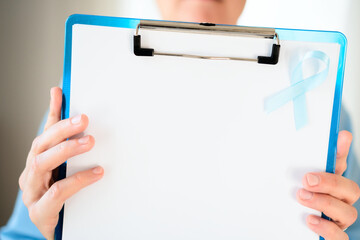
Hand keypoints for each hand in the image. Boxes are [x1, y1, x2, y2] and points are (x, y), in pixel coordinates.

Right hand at [19, 87, 103, 239]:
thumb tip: (87, 126)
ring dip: (66, 150)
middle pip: (40, 145)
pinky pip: (57, 192)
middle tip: (83, 120)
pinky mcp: (40, 212)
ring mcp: (32, 194)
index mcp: (38, 162)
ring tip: (89, 142)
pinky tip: (97, 173)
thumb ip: (74, 150)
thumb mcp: (68, 172)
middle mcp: (30, 175)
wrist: (61, 233)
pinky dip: (77, 180)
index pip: (44, 133)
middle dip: (61, 129)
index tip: (59, 92)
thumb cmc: (64, 199)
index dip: (52, 112)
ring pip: (41, 164)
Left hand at [297, 130, 359, 239]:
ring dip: (324, 203)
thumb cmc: (293, 203)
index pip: (341, 165)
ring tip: (302, 197)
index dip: (343, 151)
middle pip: (350, 189)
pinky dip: (326, 229)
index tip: (342, 135)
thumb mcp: (293, 182)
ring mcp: (338, 221)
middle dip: (330, 182)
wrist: (285, 230)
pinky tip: (310, 220)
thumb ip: (299, 166)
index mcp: (331, 185)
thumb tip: (301, 144)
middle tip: (307, 179)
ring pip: (347, 213)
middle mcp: (339, 202)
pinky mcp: (333, 237)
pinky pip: (339, 237)